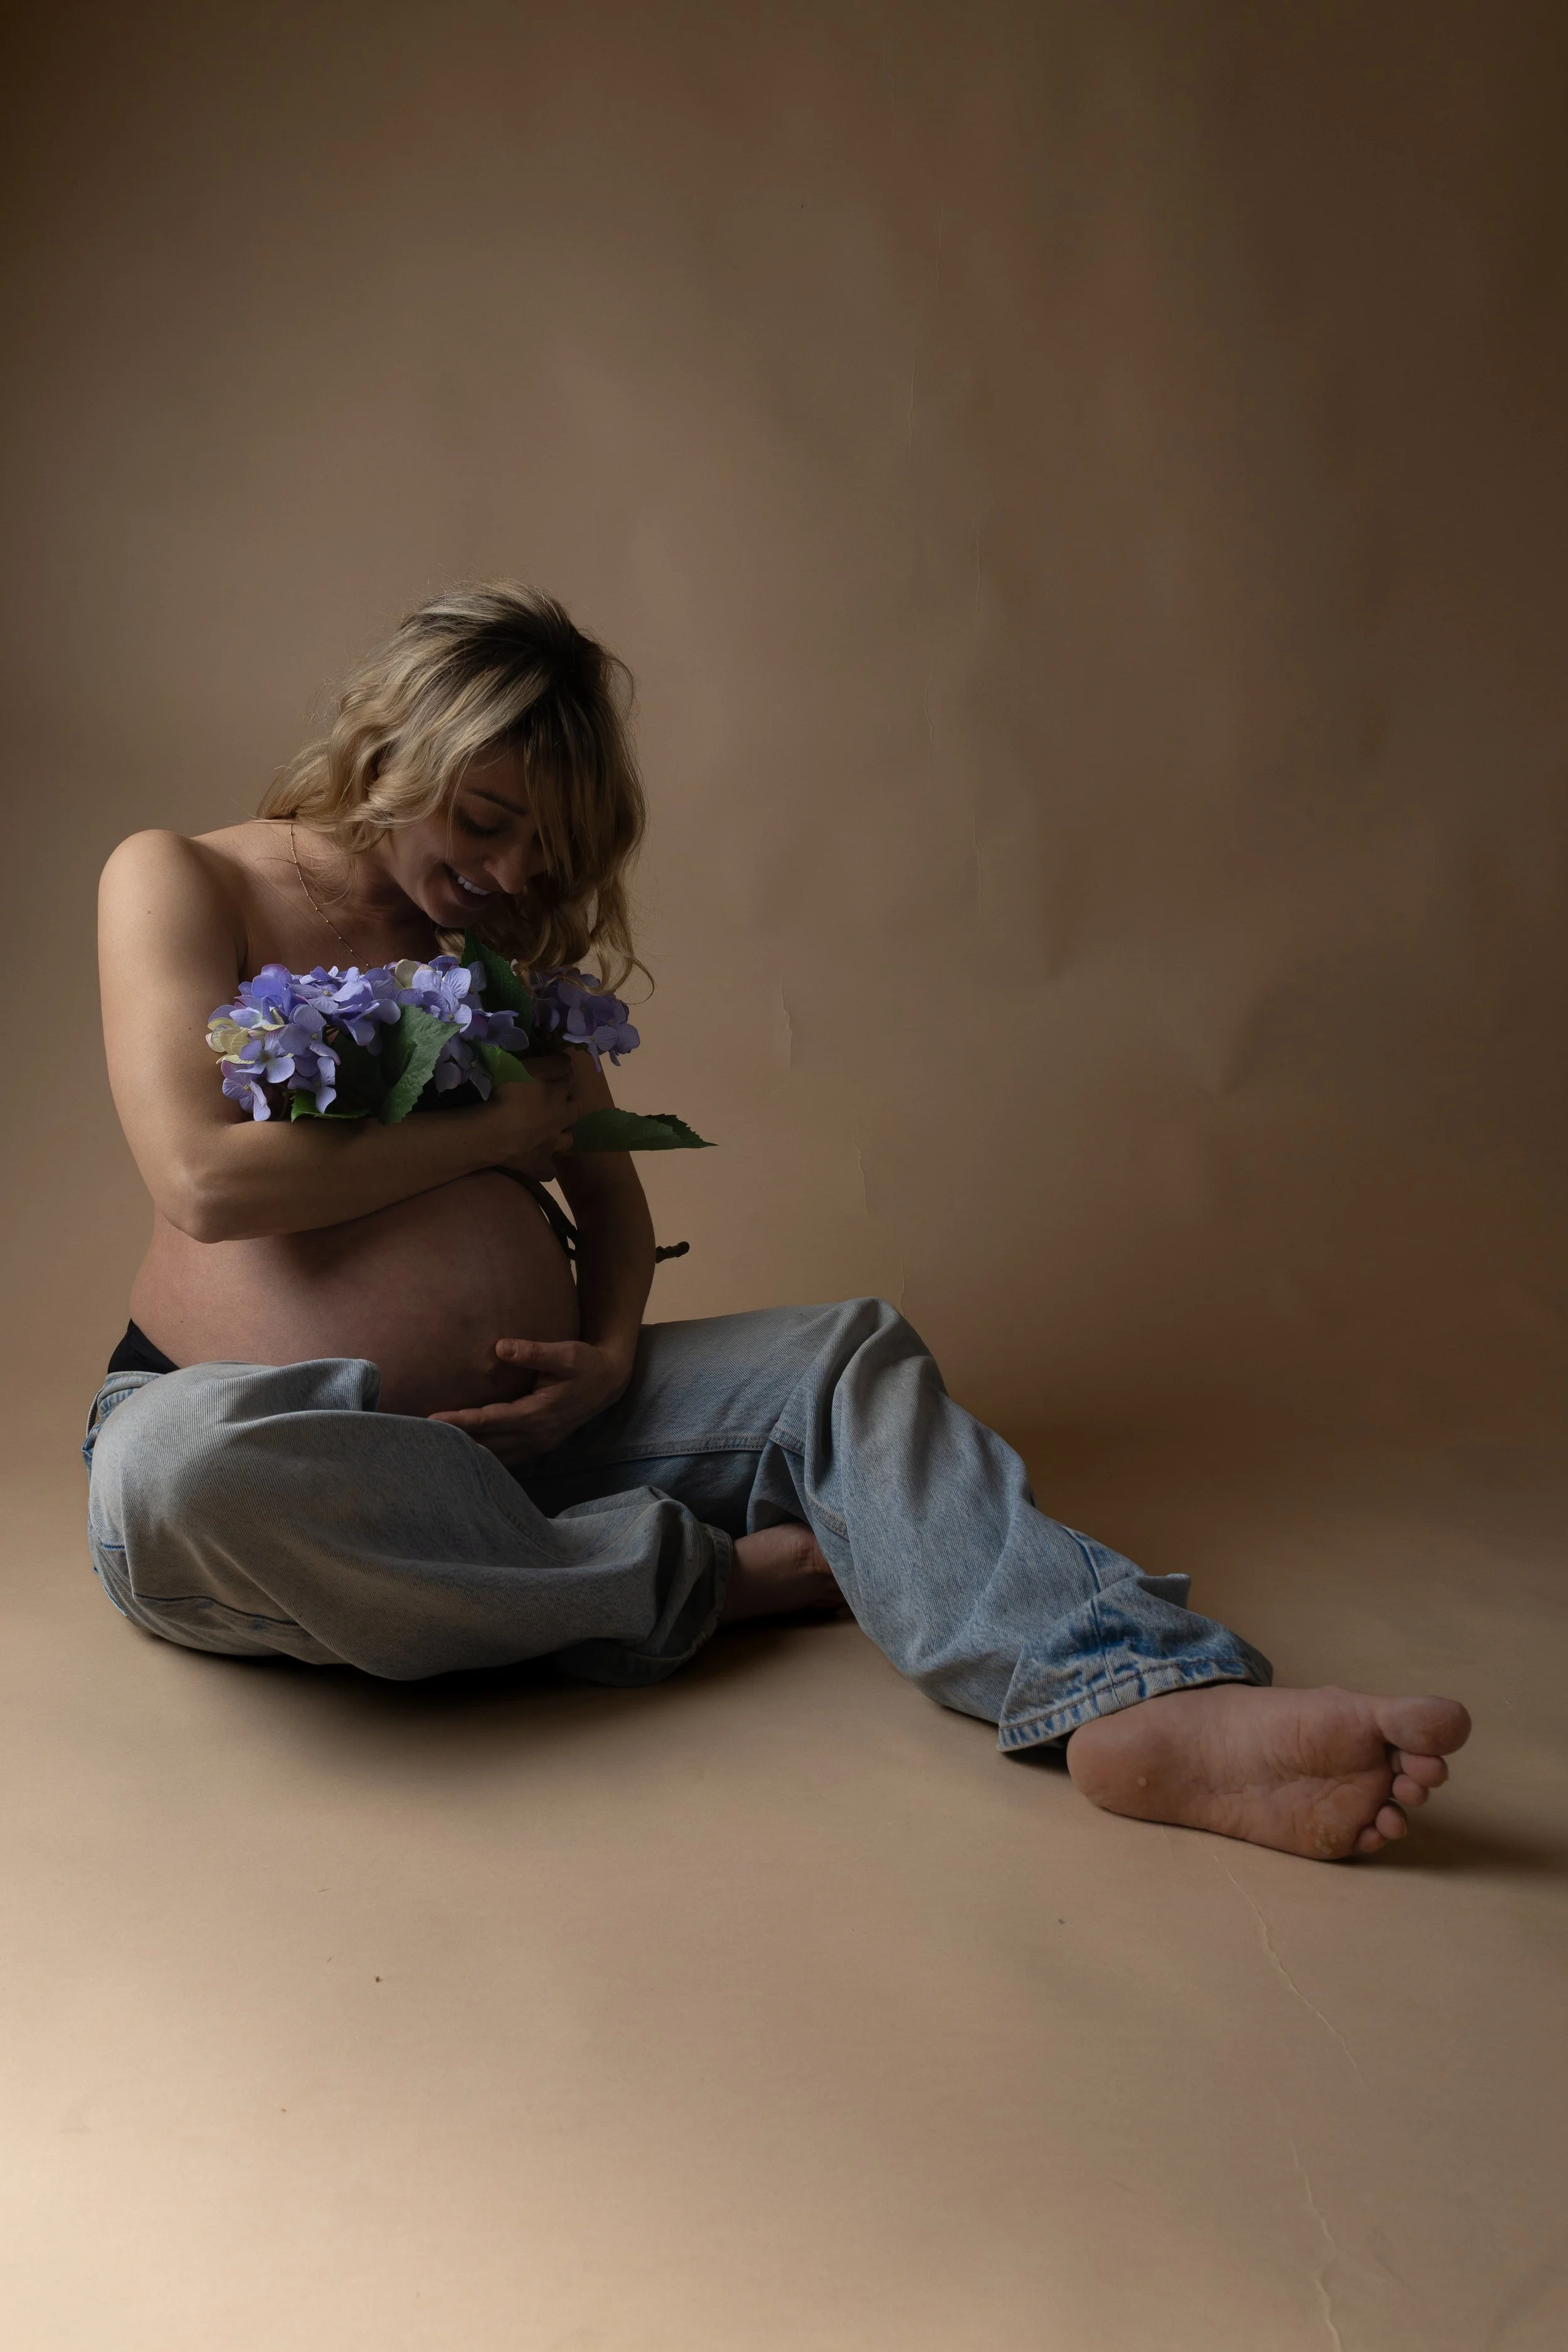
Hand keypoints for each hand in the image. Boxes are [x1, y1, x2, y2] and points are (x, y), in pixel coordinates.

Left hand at [429, 1337, 632, 1462]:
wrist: (608, 1382)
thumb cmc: (585, 1364)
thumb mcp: (565, 1353)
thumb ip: (533, 1351)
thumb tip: (500, 1347)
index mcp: (538, 1413)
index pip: (490, 1420)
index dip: (461, 1420)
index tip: (432, 1419)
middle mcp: (537, 1435)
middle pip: (487, 1444)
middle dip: (454, 1442)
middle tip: (419, 1439)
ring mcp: (538, 1445)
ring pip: (495, 1457)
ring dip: (467, 1454)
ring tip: (434, 1449)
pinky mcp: (538, 1446)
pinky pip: (505, 1459)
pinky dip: (484, 1458)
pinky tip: (463, 1454)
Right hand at [492, 1054, 578, 1178]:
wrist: (493, 1131)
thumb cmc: (507, 1094)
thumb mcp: (527, 1067)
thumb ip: (550, 1064)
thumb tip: (569, 1062)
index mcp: (557, 1094)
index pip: (567, 1079)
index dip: (563, 1073)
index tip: (558, 1070)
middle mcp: (560, 1119)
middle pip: (574, 1110)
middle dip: (571, 1104)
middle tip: (560, 1102)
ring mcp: (551, 1144)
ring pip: (567, 1140)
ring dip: (564, 1134)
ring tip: (554, 1132)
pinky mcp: (539, 1165)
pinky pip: (549, 1170)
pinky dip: (548, 1165)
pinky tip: (541, 1161)